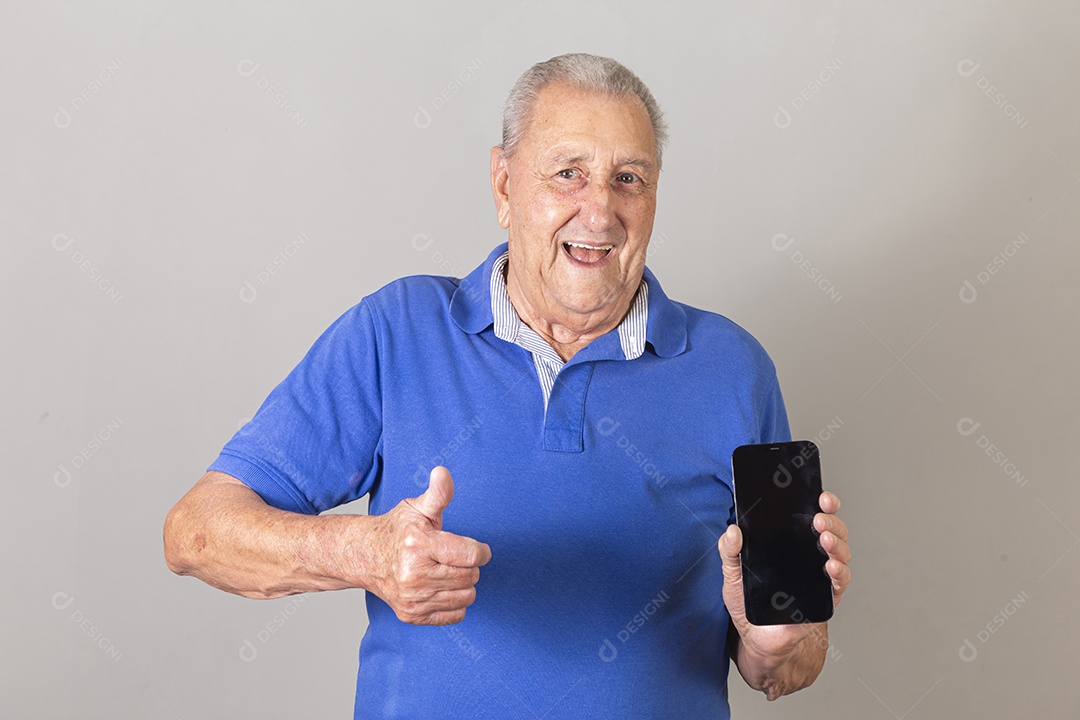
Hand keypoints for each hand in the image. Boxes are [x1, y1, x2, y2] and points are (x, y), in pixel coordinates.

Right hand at [365, 466, 490, 625]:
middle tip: (454, 557)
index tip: (478, 548)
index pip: (471, 555)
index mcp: (419, 545)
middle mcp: (414, 574)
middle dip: (470, 565)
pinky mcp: (412, 614)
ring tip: (447, 570)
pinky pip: (454, 615)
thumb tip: (442, 472)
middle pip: (471, 576)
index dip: (481, 551)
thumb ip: (438, 493)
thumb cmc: (397, 530)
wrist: (366, 557)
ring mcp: (412, 598)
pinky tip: (441, 587)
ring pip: (466, 596)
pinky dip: (455, 602)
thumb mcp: (417, 507)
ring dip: (464, 584)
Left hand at [718, 491, 850, 657]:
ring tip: (824, 539)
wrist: (758, 638)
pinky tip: (831, 566)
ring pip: (840, 552)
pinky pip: (839, 581)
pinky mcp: (825, 597)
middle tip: (819, 518)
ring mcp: (820, 575)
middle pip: (831, 530)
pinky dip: (839, 572)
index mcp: (790, 542)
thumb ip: (729, 552)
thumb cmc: (747, 603)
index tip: (820, 495)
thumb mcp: (733, 574)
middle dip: (831, 520)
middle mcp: (809, 554)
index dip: (821, 504)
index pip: (810, 516)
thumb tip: (732, 530)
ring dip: (836, 543)